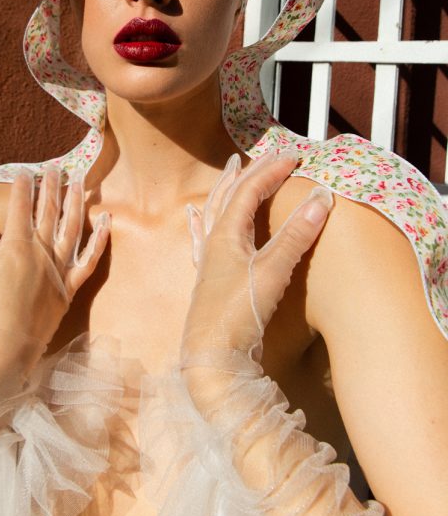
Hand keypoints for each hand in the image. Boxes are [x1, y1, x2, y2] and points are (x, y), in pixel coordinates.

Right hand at [0, 166, 108, 402]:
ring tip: (79, 182)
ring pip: (71, 229)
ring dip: (75, 203)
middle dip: (50, 188)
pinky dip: (100, 239)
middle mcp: (40, 254)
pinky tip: (106, 220)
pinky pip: (89, 260)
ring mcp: (58, 272)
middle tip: (54, 167)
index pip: (20, 209)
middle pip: (47, 213)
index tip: (23, 172)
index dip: (21, 188)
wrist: (1, 356)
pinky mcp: (69, 290)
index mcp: (15, 248)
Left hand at [181, 151, 332, 416]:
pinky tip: (194, 216)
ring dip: (229, 188)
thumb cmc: (237, 314)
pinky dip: (204, 219)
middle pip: (231, 195)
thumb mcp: (273, 272)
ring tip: (233, 170)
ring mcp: (209, 261)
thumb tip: (323, 197)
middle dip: (251, 172)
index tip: (295, 156)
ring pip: (217, 211)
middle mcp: (214, 242)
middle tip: (269, 155)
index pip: (249, 189)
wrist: (211, 360)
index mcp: (226, 234)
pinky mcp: (210, 280)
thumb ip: (296, 235)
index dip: (272, 170)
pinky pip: (204, 237)